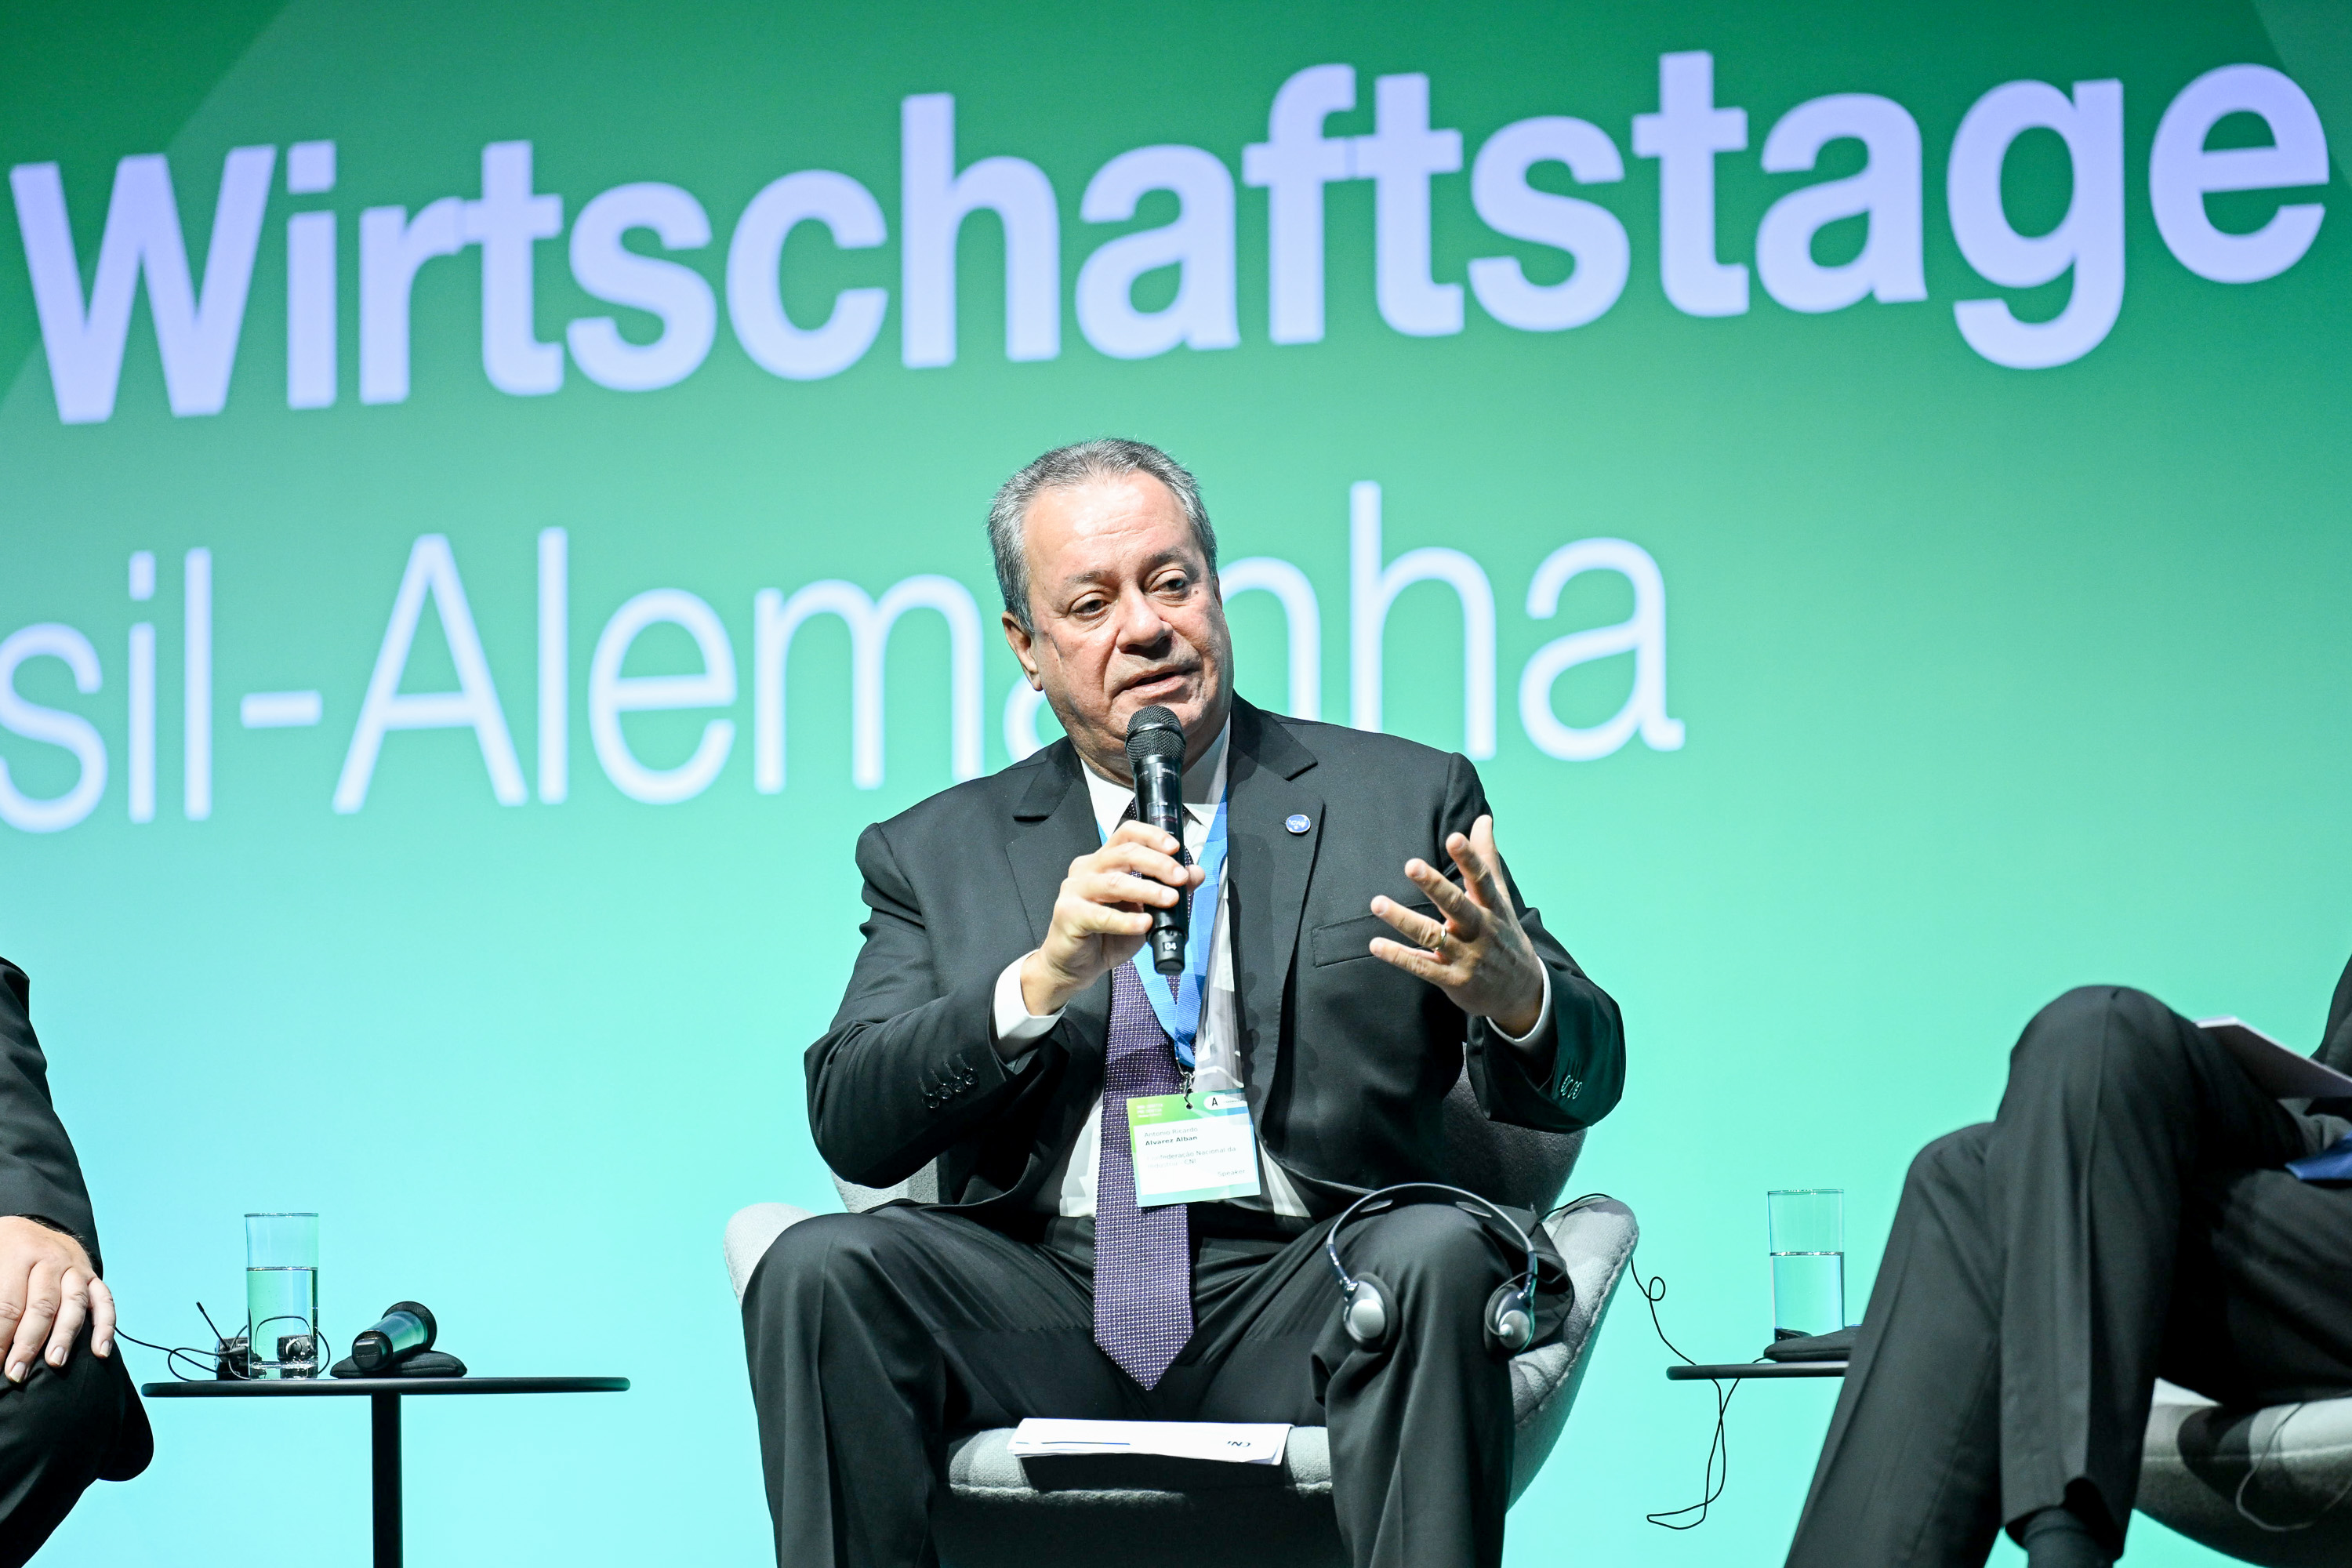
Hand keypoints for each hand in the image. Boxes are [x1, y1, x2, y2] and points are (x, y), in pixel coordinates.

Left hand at [0, 1216, 112, 1381]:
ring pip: (74, 1305)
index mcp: (18, 1255)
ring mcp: (75, 1267)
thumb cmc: (0, 1253)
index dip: (0, 1338)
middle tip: (16, 1373)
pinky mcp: (92, 1275)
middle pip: (42, 1307)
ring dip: (65, 1337)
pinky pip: (104, 1301)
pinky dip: (105, 1326)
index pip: (8, 1305)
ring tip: (55, 1363)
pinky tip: (101, 1351)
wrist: (25, 1228)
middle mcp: (51, 1259)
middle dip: (28, 1344)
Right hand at [1018, 818, 1203, 1020]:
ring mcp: (1075, 890)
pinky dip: (1126, 920)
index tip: (1175, 848)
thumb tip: (1195, 873)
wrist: (1075, 966)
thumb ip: (1167, 888)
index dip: (1152, 836)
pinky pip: (1101, 915)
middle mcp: (1087, 869)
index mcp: (1103, 861)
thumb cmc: (1105, 936)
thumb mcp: (1144, 910)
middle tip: (1180, 877)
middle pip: (1124, 853)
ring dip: (1146, 889)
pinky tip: (1144, 924)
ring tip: (1169, 899)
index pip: (1127, 835)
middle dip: (1157, 863)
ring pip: (1114, 881)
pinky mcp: (1069, 914)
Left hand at [1368, 814, 1546, 1042]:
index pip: (1481, 879)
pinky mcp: (1453, 980)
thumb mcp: (1500, 898)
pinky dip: (1399, 956)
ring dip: (1403, 920)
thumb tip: (1483, 818)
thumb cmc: (1504, 935)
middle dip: (1435, 886)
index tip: (1454, 838)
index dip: (1469, 858)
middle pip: (1456, 905)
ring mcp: (1466, 957)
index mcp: (1492, 907)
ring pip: (1431, 936)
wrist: (1521, 991)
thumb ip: (1487, 858)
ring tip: (1377, 903)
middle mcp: (1480, 930)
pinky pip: (1422, 966)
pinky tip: (1376, 944)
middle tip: (1411, 865)